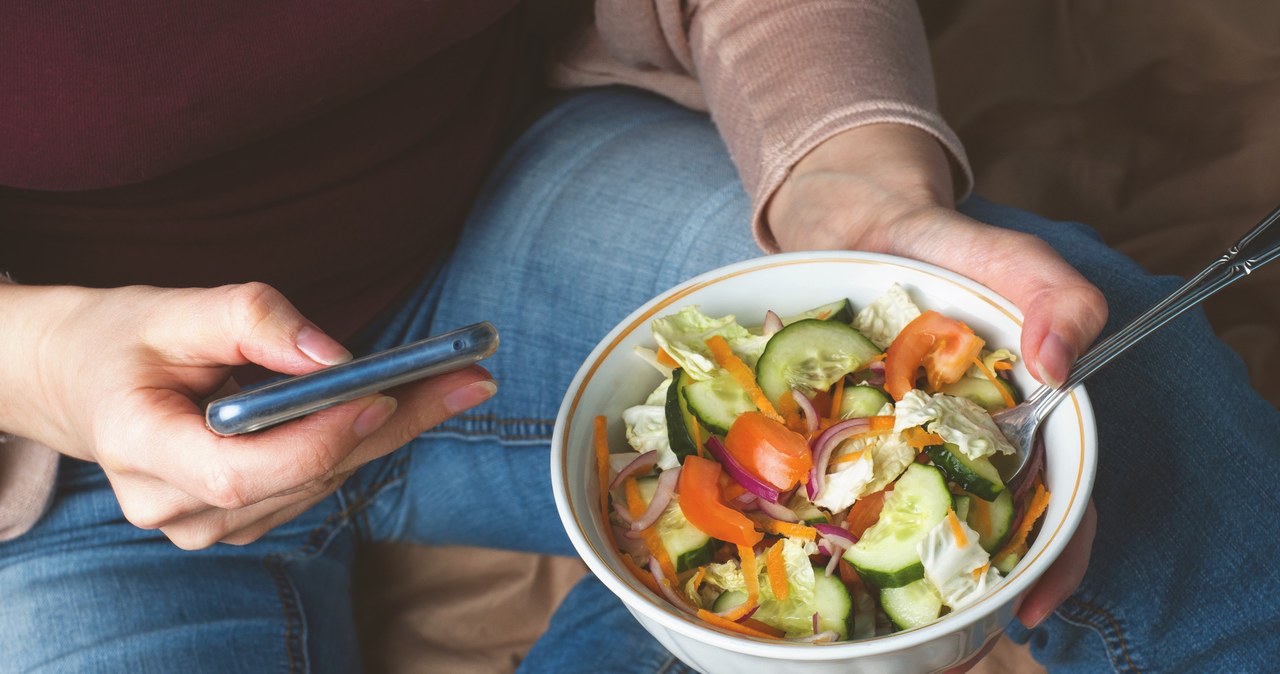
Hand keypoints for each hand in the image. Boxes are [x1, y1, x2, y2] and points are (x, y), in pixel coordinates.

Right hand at [0, 282, 495, 548]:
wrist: (79, 381)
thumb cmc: (119, 340)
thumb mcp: (171, 308)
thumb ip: (251, 320)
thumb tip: (334, 357)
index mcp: (138, 449)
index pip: (239, 470)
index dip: (315, 441)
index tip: (380, 394)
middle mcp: (171, 506)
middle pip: (298, 478)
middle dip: (387, 426)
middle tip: (466, 379)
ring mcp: (204, 523)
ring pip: (316, 485)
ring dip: (387, 434)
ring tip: (454, 383)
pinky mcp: (237, 518)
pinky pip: (312, 486)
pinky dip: (359, 444)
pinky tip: (404, 405)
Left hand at [767, 123, 1104, 632]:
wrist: (840, 213)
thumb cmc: (924, 231)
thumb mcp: (992, 249)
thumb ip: (1046, 288)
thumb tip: (1059, 367)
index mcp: (1012, 411)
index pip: (1055, 496)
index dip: (1054, 556)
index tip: (1030, 609)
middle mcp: (954, 436)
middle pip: (980, 525)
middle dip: (970, 583)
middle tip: (942, 639)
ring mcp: (890, 438)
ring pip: (906, 517)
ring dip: (895, 563)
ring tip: (873, 612)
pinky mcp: (832, 430)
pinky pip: (835, 483)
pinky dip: (830, 516)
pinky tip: (804, 545)